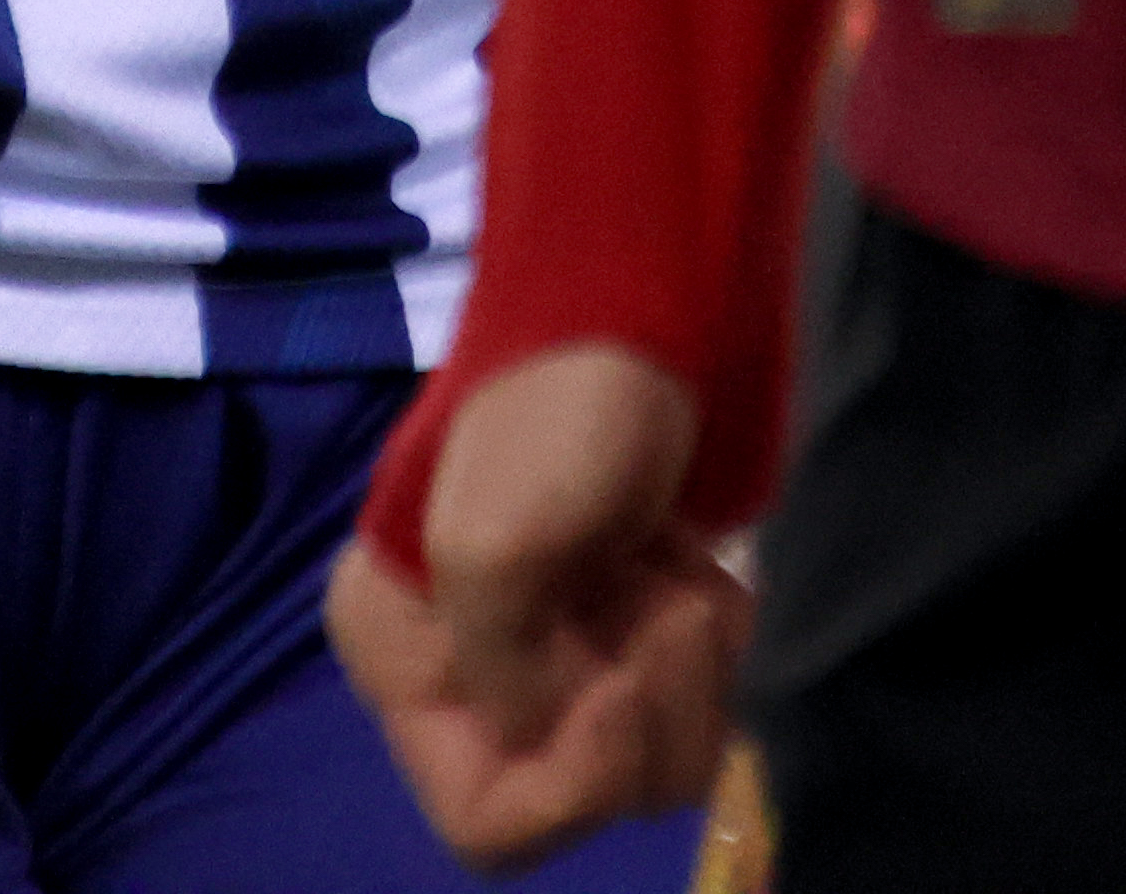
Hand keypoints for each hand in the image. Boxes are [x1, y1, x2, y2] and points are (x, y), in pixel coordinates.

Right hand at [325, 343, 754, 871]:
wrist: (638, 303)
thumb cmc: (551, 411)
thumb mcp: (493, 543)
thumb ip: (505, 671)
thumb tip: (556, 737)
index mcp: (406, 661)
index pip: (483, 823)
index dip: (567, 785)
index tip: (614, 688)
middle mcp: (479, 682)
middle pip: (586, 800)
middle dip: (645, 713)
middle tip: (658, 603)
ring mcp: (568, 659)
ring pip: (660, 765)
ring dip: (693, 677)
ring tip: (676, 575)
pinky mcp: (640, 630)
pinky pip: (703, 708)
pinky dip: (719, 648)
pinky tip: (699, 569)